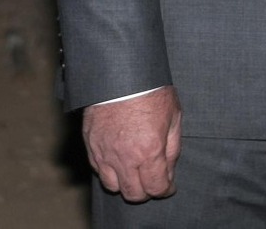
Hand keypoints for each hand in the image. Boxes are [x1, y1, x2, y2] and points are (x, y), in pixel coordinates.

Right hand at [82, 87, 181, 202]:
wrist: (120, 71)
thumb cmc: (150, 90)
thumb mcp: (174, 116)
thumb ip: (172, 148)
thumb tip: (169, 171)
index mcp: (149, 151)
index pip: (157, 188)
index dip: (166, 190)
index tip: (168, 186)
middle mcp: (125, 157)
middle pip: (134, 194)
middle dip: (146, 191)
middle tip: (152, 180)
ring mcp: (105, 152)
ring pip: (113, 186)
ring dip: (125, 183)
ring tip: (133, 171)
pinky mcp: (91, 144)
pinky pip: (98, 170)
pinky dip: (109, 170)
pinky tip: (118, 160)